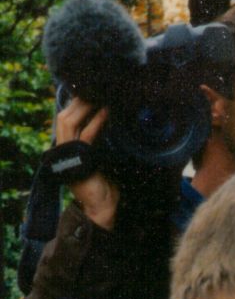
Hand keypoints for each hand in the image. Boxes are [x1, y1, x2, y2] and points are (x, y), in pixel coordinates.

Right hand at [55, 97, 118, 229]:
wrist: (103, 209)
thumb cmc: (104, 187)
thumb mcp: (99, 161)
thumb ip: (97, 144)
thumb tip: (106, 124)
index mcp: (68, 147)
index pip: (67, 119)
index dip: (76, 105)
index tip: (90, 92)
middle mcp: (65, 148)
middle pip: (65, 115)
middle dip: (78, 101)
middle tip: (96, 89)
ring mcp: (69, 154)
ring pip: (69, 121)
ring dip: (85, 107)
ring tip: (100, 97)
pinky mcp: (79, 160)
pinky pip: (86, 135)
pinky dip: (95, 122)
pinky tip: (105, 112)